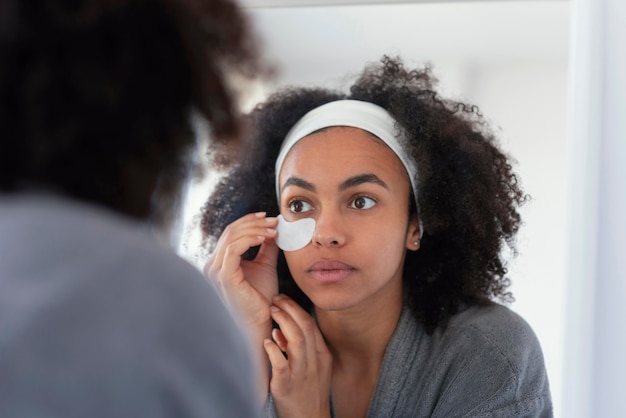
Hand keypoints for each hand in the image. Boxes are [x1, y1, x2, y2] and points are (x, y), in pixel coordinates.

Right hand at [204, 212, 278, 328]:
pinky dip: (250, 239)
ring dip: (255, 229)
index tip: (269, 217)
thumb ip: (266, 247)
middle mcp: (213, 264)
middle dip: (254, 223)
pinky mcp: (223, 276)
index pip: (231, 232)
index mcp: (220, 261)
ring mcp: (215, 271)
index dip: (250, 221)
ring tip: (273, 229)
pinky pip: (233, 249)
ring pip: (232, 237)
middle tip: (273, 220)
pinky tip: (265, 238)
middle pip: (231, 231)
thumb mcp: (265, 265)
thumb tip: (273, 227)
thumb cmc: (261, 297)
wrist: (261, 321)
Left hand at [265, 295, 331, 417]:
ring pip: (297, 341)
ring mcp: (301, 375)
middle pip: (304, 327)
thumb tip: (282, 330)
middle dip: (289, 309)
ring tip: (271, 312)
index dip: (296, 308)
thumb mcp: (314, 367)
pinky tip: (267, 341)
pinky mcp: (286, 387)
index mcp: (322, 355)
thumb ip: (303, 348)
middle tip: (275, 300)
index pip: (311, 324)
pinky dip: (273, 351)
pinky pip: (281, 365)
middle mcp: (314, 362)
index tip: (283, 299)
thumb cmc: (309, 392)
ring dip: (282, 323)